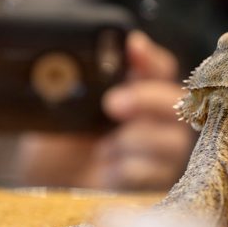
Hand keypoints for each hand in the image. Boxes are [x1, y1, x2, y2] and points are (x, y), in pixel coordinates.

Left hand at [18, 31, 193, 189]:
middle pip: (176, 100)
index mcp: (134, 90)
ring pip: (172, 139)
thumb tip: (66, 68)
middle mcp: (153, 116)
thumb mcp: (57, 111)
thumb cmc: (58, 141)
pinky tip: (107, 170)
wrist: (51, 182)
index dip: (150, 56)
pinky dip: (129, 170)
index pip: (157, 67)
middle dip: (147, 98)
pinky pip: (156, 173)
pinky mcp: (155, 181)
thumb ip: (70, 89)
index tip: (134, 45)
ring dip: (135, 140)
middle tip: (111, 104)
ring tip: (103, 149)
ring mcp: (158, 150)